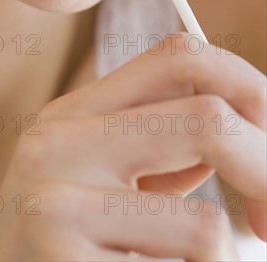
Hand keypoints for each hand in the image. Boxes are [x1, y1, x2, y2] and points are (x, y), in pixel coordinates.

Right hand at [0, 33, 265, 260]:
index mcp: (71, 114)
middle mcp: (56, 142)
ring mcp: (52, 202)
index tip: (266, 134)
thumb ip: (155, 146)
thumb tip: (238, 122)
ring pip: (206, 226)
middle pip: (207, 121)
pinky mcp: (57, 260)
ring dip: (216, 260)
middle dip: (262, 172)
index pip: (179, 56)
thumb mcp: (98, 180)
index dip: (245, 85)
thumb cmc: (59, 248)